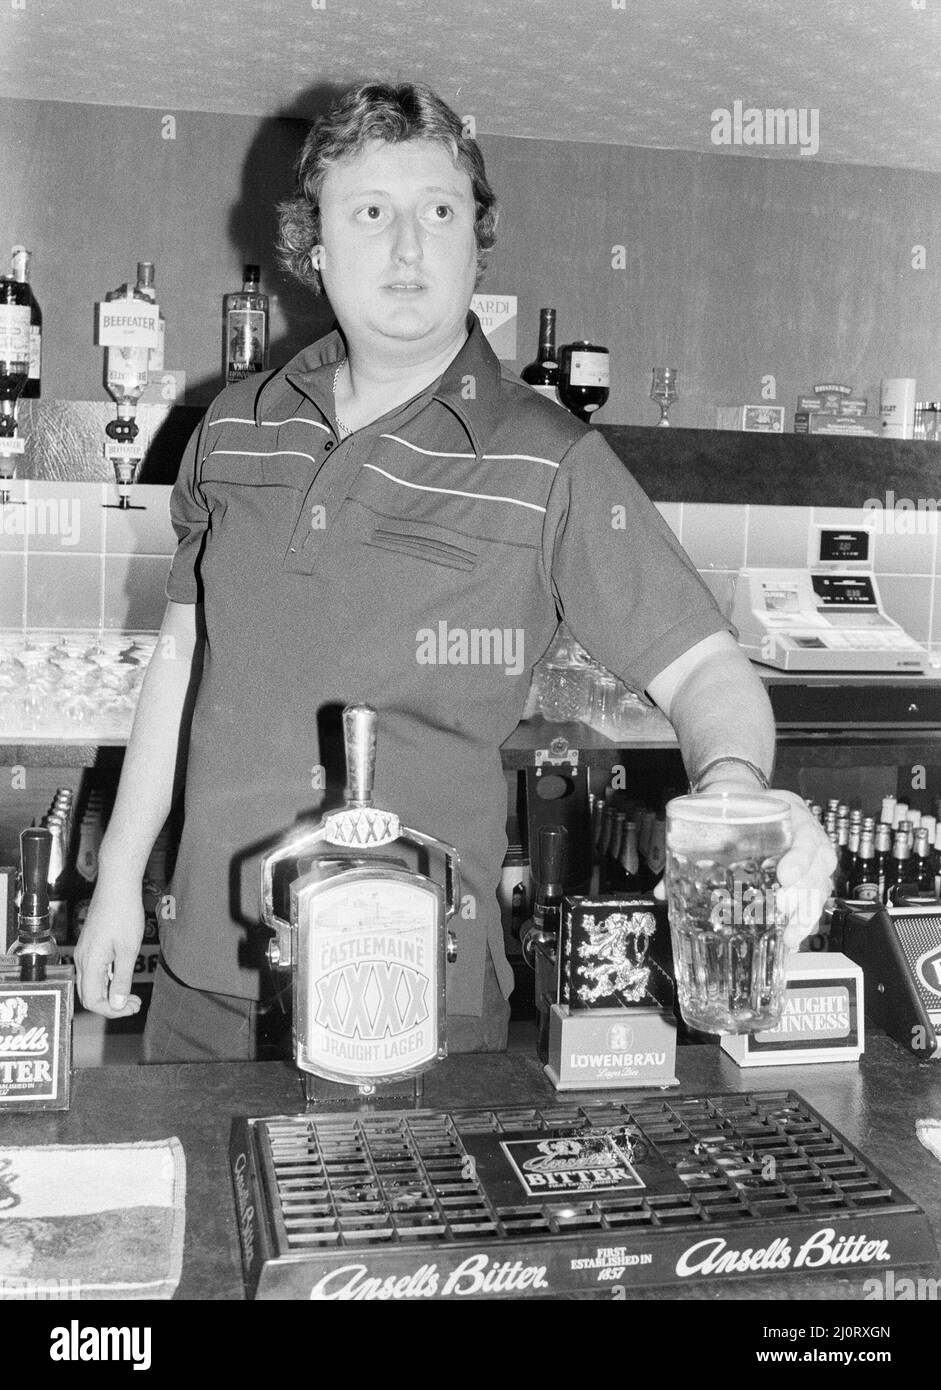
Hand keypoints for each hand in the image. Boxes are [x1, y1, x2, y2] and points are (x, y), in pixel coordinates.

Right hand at [73, 879, 144, 1018]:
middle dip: (111, 1005)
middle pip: (89, 995)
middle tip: (134, 1003)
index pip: (93, 1001)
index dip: (112, 1010)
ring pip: (91, 984)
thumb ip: (121, 980)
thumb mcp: (128, 950)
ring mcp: (84, 952)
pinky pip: (93, 971)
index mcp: (89, 963)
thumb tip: (116, 1005)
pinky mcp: (89, 945)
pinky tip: (123, 976)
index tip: (132, 1007)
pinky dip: (108, 980)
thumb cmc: (124, 914)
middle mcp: (81, 960)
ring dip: (110, 993)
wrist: (117, 886)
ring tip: (132, 995)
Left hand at [655, 781, 835, 951]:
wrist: (738, 793)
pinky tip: (791, 939)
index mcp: (788, 812)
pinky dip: (804, 919)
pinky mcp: (803, 874)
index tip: (786, 875)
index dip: (801, 857)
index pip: (806, 834)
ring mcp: (808, 854)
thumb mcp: (714, 812)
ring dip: (807, 913)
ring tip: (791, 936)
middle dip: (805, 893)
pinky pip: (813, 897)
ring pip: (821, 884)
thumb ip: (689, 848)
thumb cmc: (729, 804)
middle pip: (820, 866)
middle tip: (785, 911)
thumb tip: (663, 891)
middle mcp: (805, 833)